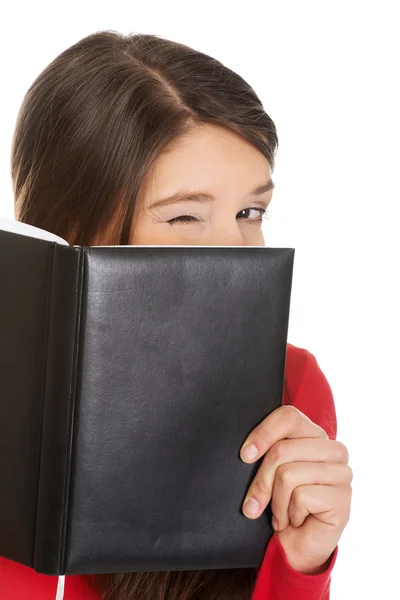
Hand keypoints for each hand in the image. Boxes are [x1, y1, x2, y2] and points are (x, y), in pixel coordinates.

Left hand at [240, 405, 351, 573]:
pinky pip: (301, 496)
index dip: (263, 433)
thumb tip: (246, 453)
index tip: (244, 456)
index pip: (289, 416)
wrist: (294, 547)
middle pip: (283, 449)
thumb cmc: (280, 505)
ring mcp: (342, 473)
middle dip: (262, 480)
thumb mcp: (269, 473)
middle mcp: (334, 450)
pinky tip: (297, 521)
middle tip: (255, 503)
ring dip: (276, 502)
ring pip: (288, 474)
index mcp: (316, 436)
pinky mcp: (343, 498)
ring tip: (281, 513)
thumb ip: (266, 453)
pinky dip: (289, 514)